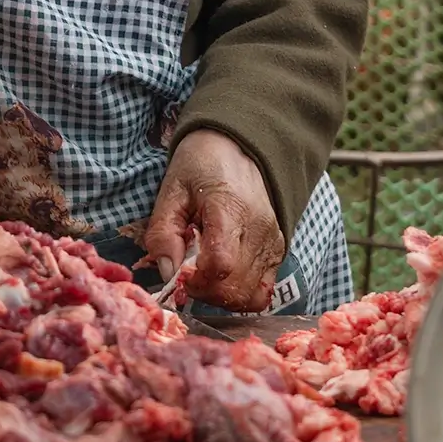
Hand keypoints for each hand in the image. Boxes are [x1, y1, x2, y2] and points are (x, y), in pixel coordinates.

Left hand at [144, 130, 284, 311]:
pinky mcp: (278, 251)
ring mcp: (273, 242)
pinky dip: (240, 292)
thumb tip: (167, 273)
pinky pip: (263, 290)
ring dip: (221, 296)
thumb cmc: (201, 164)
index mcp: (230, 209)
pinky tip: (222, 275)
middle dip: (205, 292)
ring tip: (203, 274)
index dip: (195, 279)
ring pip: (251, 295)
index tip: (178, 272)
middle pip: (236, 288)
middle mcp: (259, 231)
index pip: (220, 265)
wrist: (239, 145)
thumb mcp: (172, 189)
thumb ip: (164, 231)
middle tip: (187, 275)